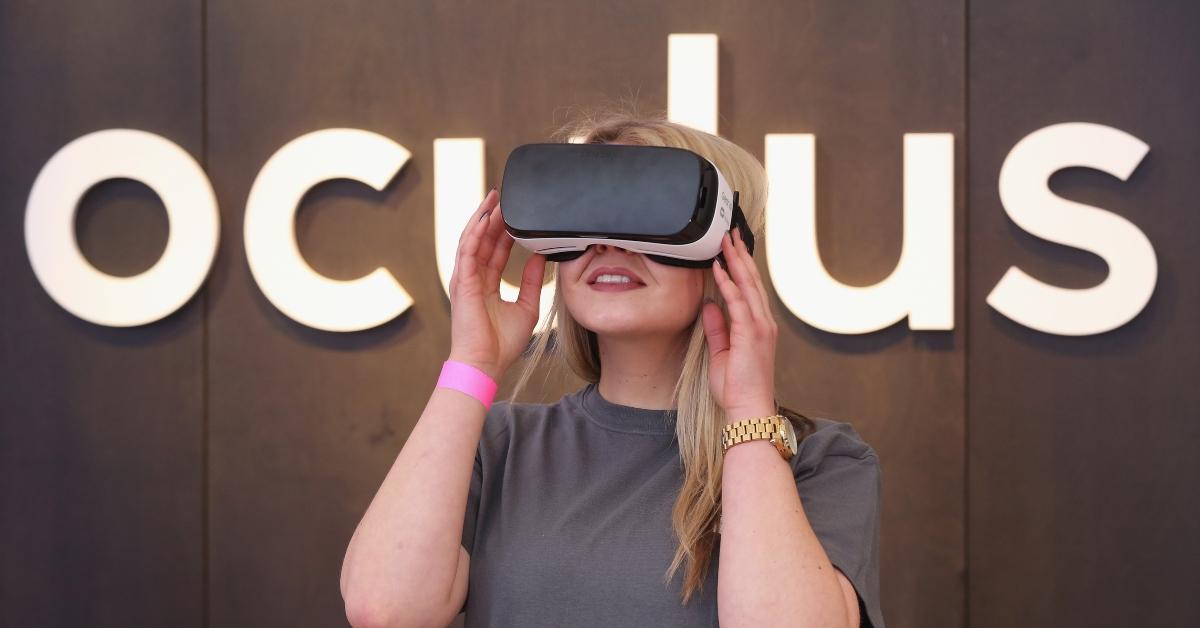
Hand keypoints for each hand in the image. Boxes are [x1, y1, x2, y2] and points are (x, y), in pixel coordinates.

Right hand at [447, 188, 546, 380]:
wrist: (486, 364)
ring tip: (494, 198)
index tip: (514, 212)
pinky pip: (467, 251)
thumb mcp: (526, 307)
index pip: (495, 249)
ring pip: (473, 239)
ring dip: (482, 217)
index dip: (503, 229)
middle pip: (483, 239)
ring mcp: (464, 279)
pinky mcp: (461, 282)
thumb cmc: (502, 344)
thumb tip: (540, 258)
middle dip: (492, 216)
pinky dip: (475, 233)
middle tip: (504, 194)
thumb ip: (530, 281)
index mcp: (485, 284)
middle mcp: (473, 278)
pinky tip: (484, 217)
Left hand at [701, 227, 778, 422]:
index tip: (731, 248)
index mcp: (757, 327)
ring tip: (727, 241)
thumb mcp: (721, 353)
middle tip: (730, 233)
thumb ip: (717, 328)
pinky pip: (739, 302)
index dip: (740, 266)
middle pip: (751, 281)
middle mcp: (763, 323)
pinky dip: (730, 283)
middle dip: (740, 255)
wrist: (748, 408)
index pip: (749, 289)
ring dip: (737, 261)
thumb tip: (709, 305)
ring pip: (748, 286)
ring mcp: (760, 327)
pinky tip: (721, 268)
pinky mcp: (752, 334)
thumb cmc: (737, 388)